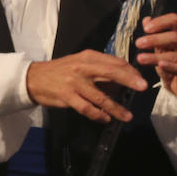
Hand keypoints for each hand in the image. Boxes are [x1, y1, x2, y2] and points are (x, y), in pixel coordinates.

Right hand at [25, 50, 146, 122]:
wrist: (33, 78)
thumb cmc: (62, 71)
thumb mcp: (81, 63)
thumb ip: (101, 70)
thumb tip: (124, 82)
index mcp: (89, 57)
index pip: (115, 62)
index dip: (130, 71)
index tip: (141, 80)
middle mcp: (83, 67)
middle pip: (112, 73)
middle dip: (130, 80)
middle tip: (143, 87)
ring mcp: (75, 82)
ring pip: (101, 96)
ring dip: (116, 108)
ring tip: (127, 116)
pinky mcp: (67, 96)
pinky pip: (87, 108)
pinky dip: (98, 115)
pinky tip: (106, 119)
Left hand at [135, 13, 176, 97]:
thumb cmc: (173, 62)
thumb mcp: (162, 47)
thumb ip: (155, 34)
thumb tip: (146, 20)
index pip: (175, 21)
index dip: (160, 22)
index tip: (145, 29)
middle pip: (175, 37)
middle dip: (155, 39)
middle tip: (139, 43)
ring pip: (174, 55)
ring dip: (155, 56)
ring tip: (140, 58)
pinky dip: (171, 67)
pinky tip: (160, 65)